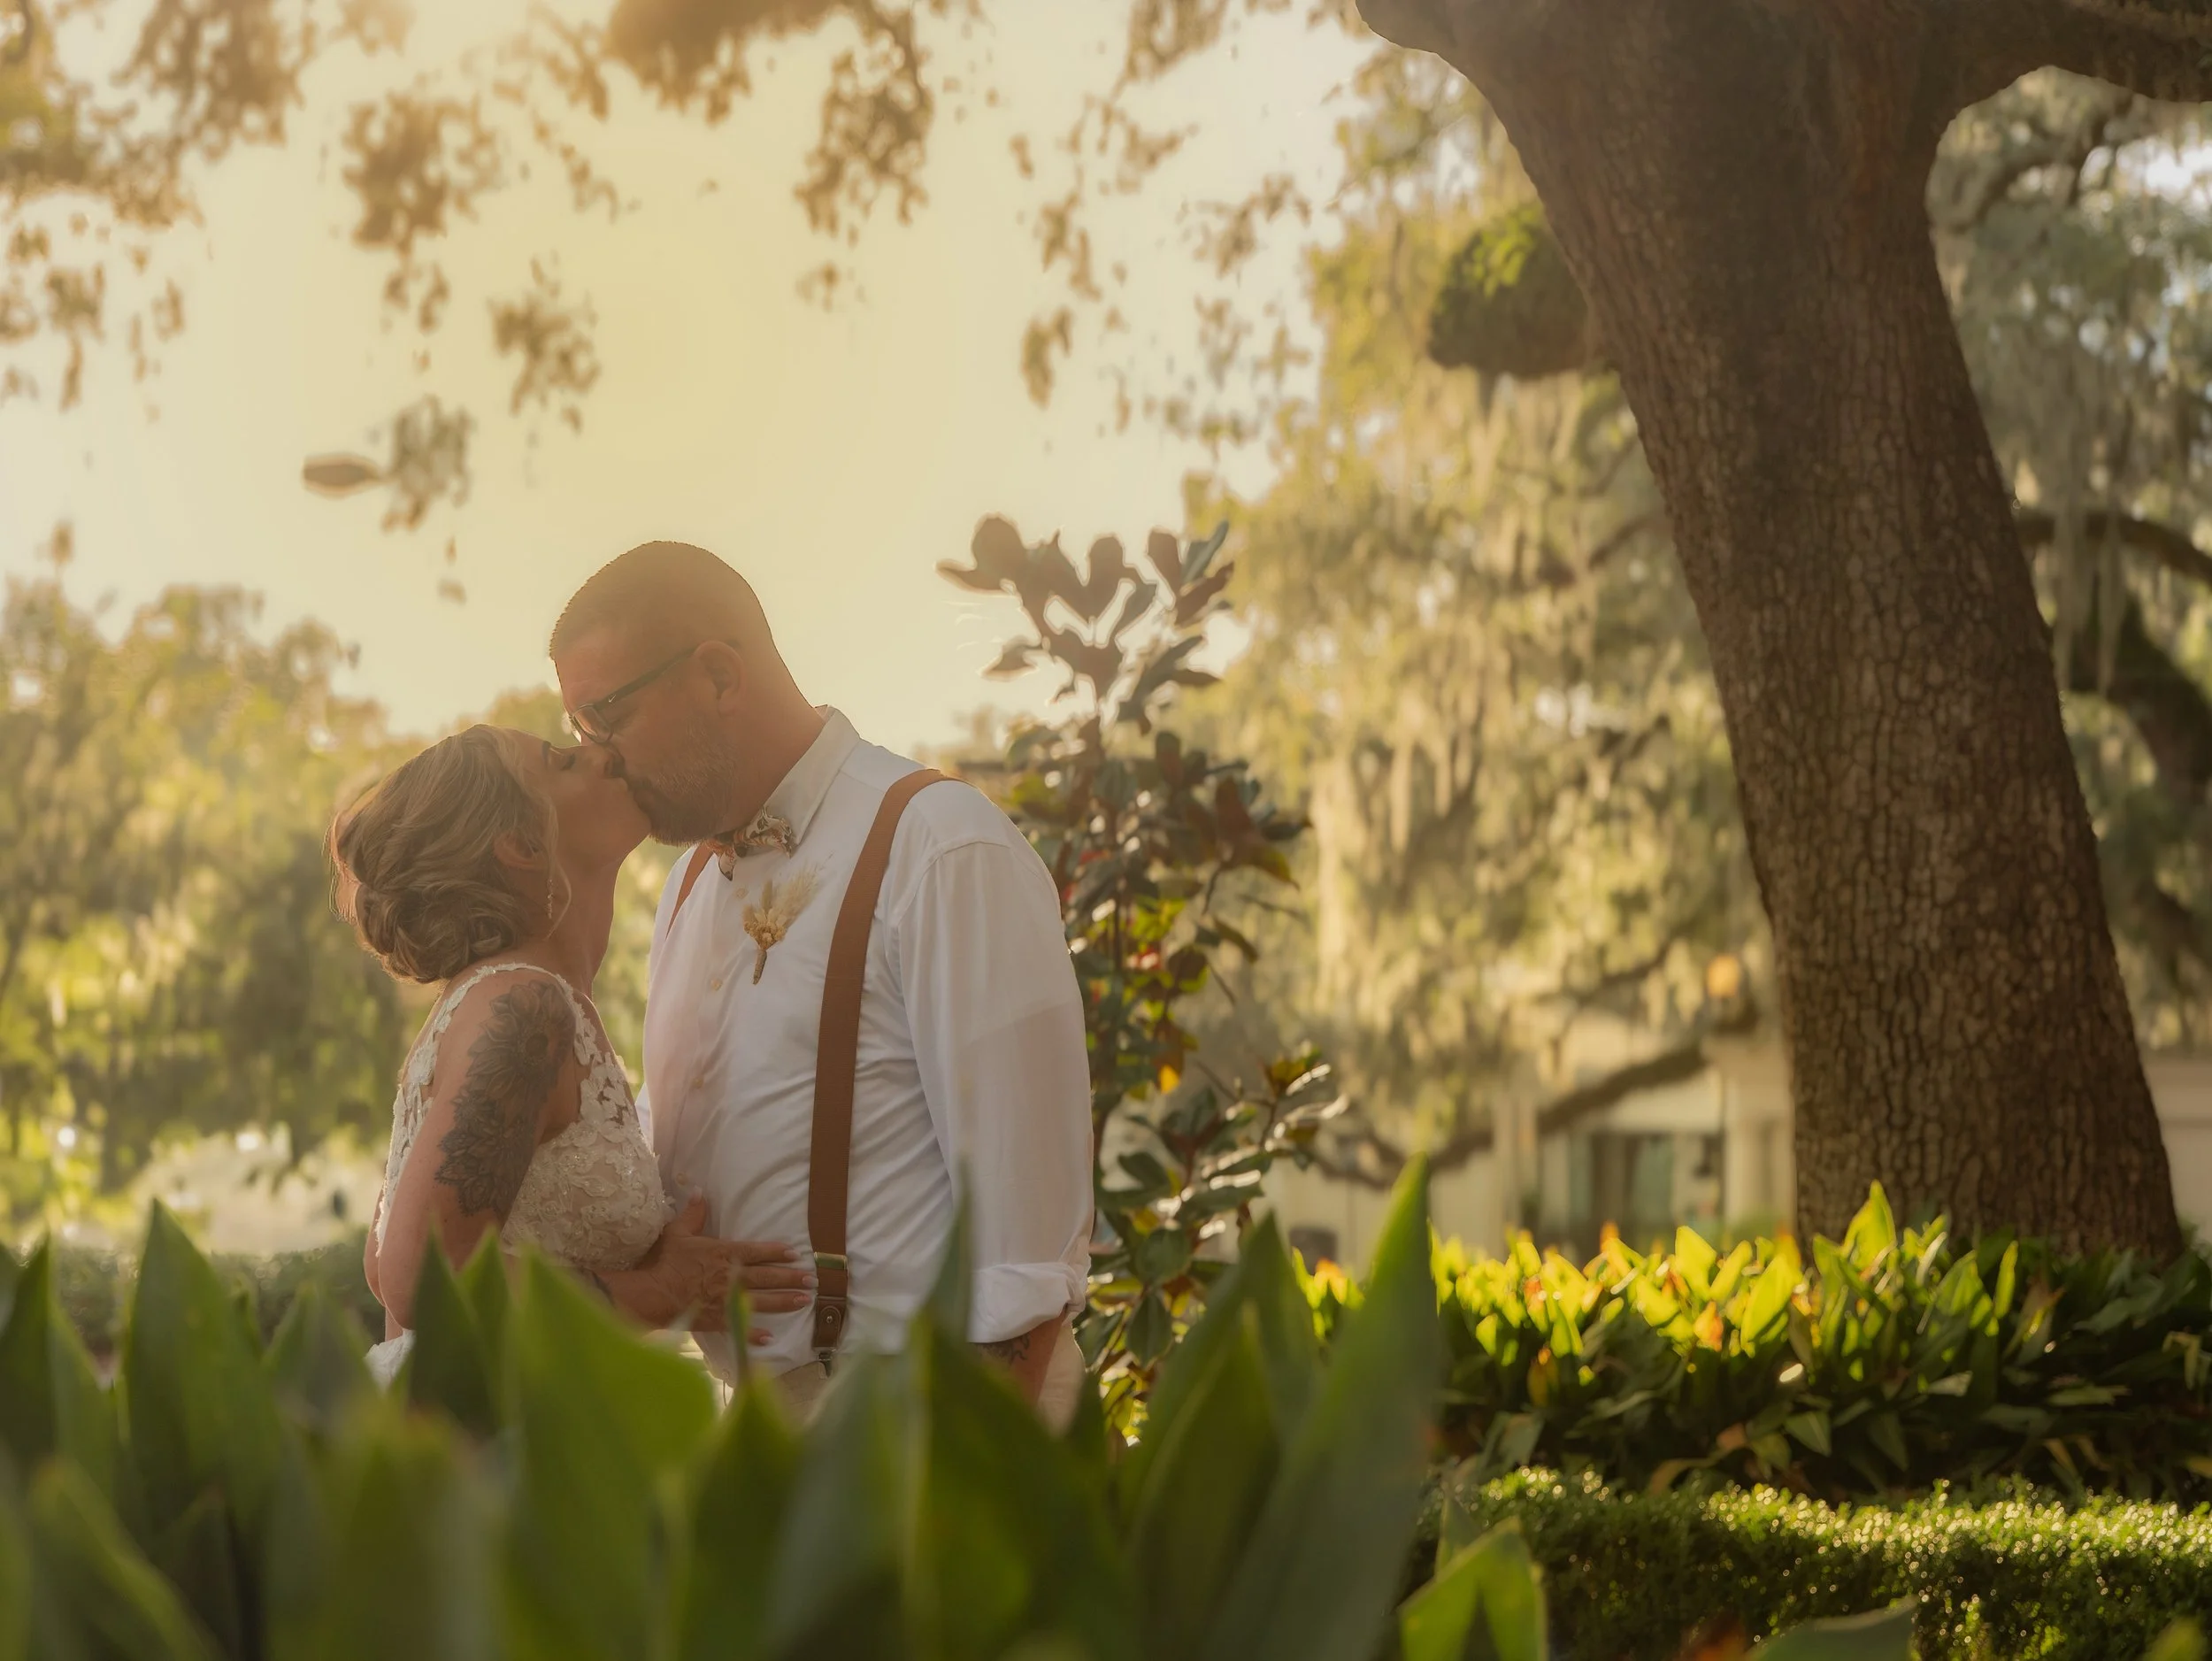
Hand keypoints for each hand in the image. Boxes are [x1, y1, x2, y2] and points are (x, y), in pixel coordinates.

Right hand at [635, 1195, 812, 1333]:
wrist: (655, 1293)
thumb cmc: (667, 1262)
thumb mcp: (678, 1232)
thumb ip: (693, 1213)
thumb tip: (699, 1192)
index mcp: (725, 1254)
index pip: (757, 1251)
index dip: (777, 1252)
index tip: (795, 1254)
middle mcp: (732, 1277)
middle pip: (768, 1277)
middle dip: (791, 1278)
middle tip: (812, 1281)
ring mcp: (727, 1300)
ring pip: (763, 1301)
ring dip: (785, 1301)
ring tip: (804, 1302)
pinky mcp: (718, 1320)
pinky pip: (741, 1328)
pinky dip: (755, 1335)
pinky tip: (771, 1339)